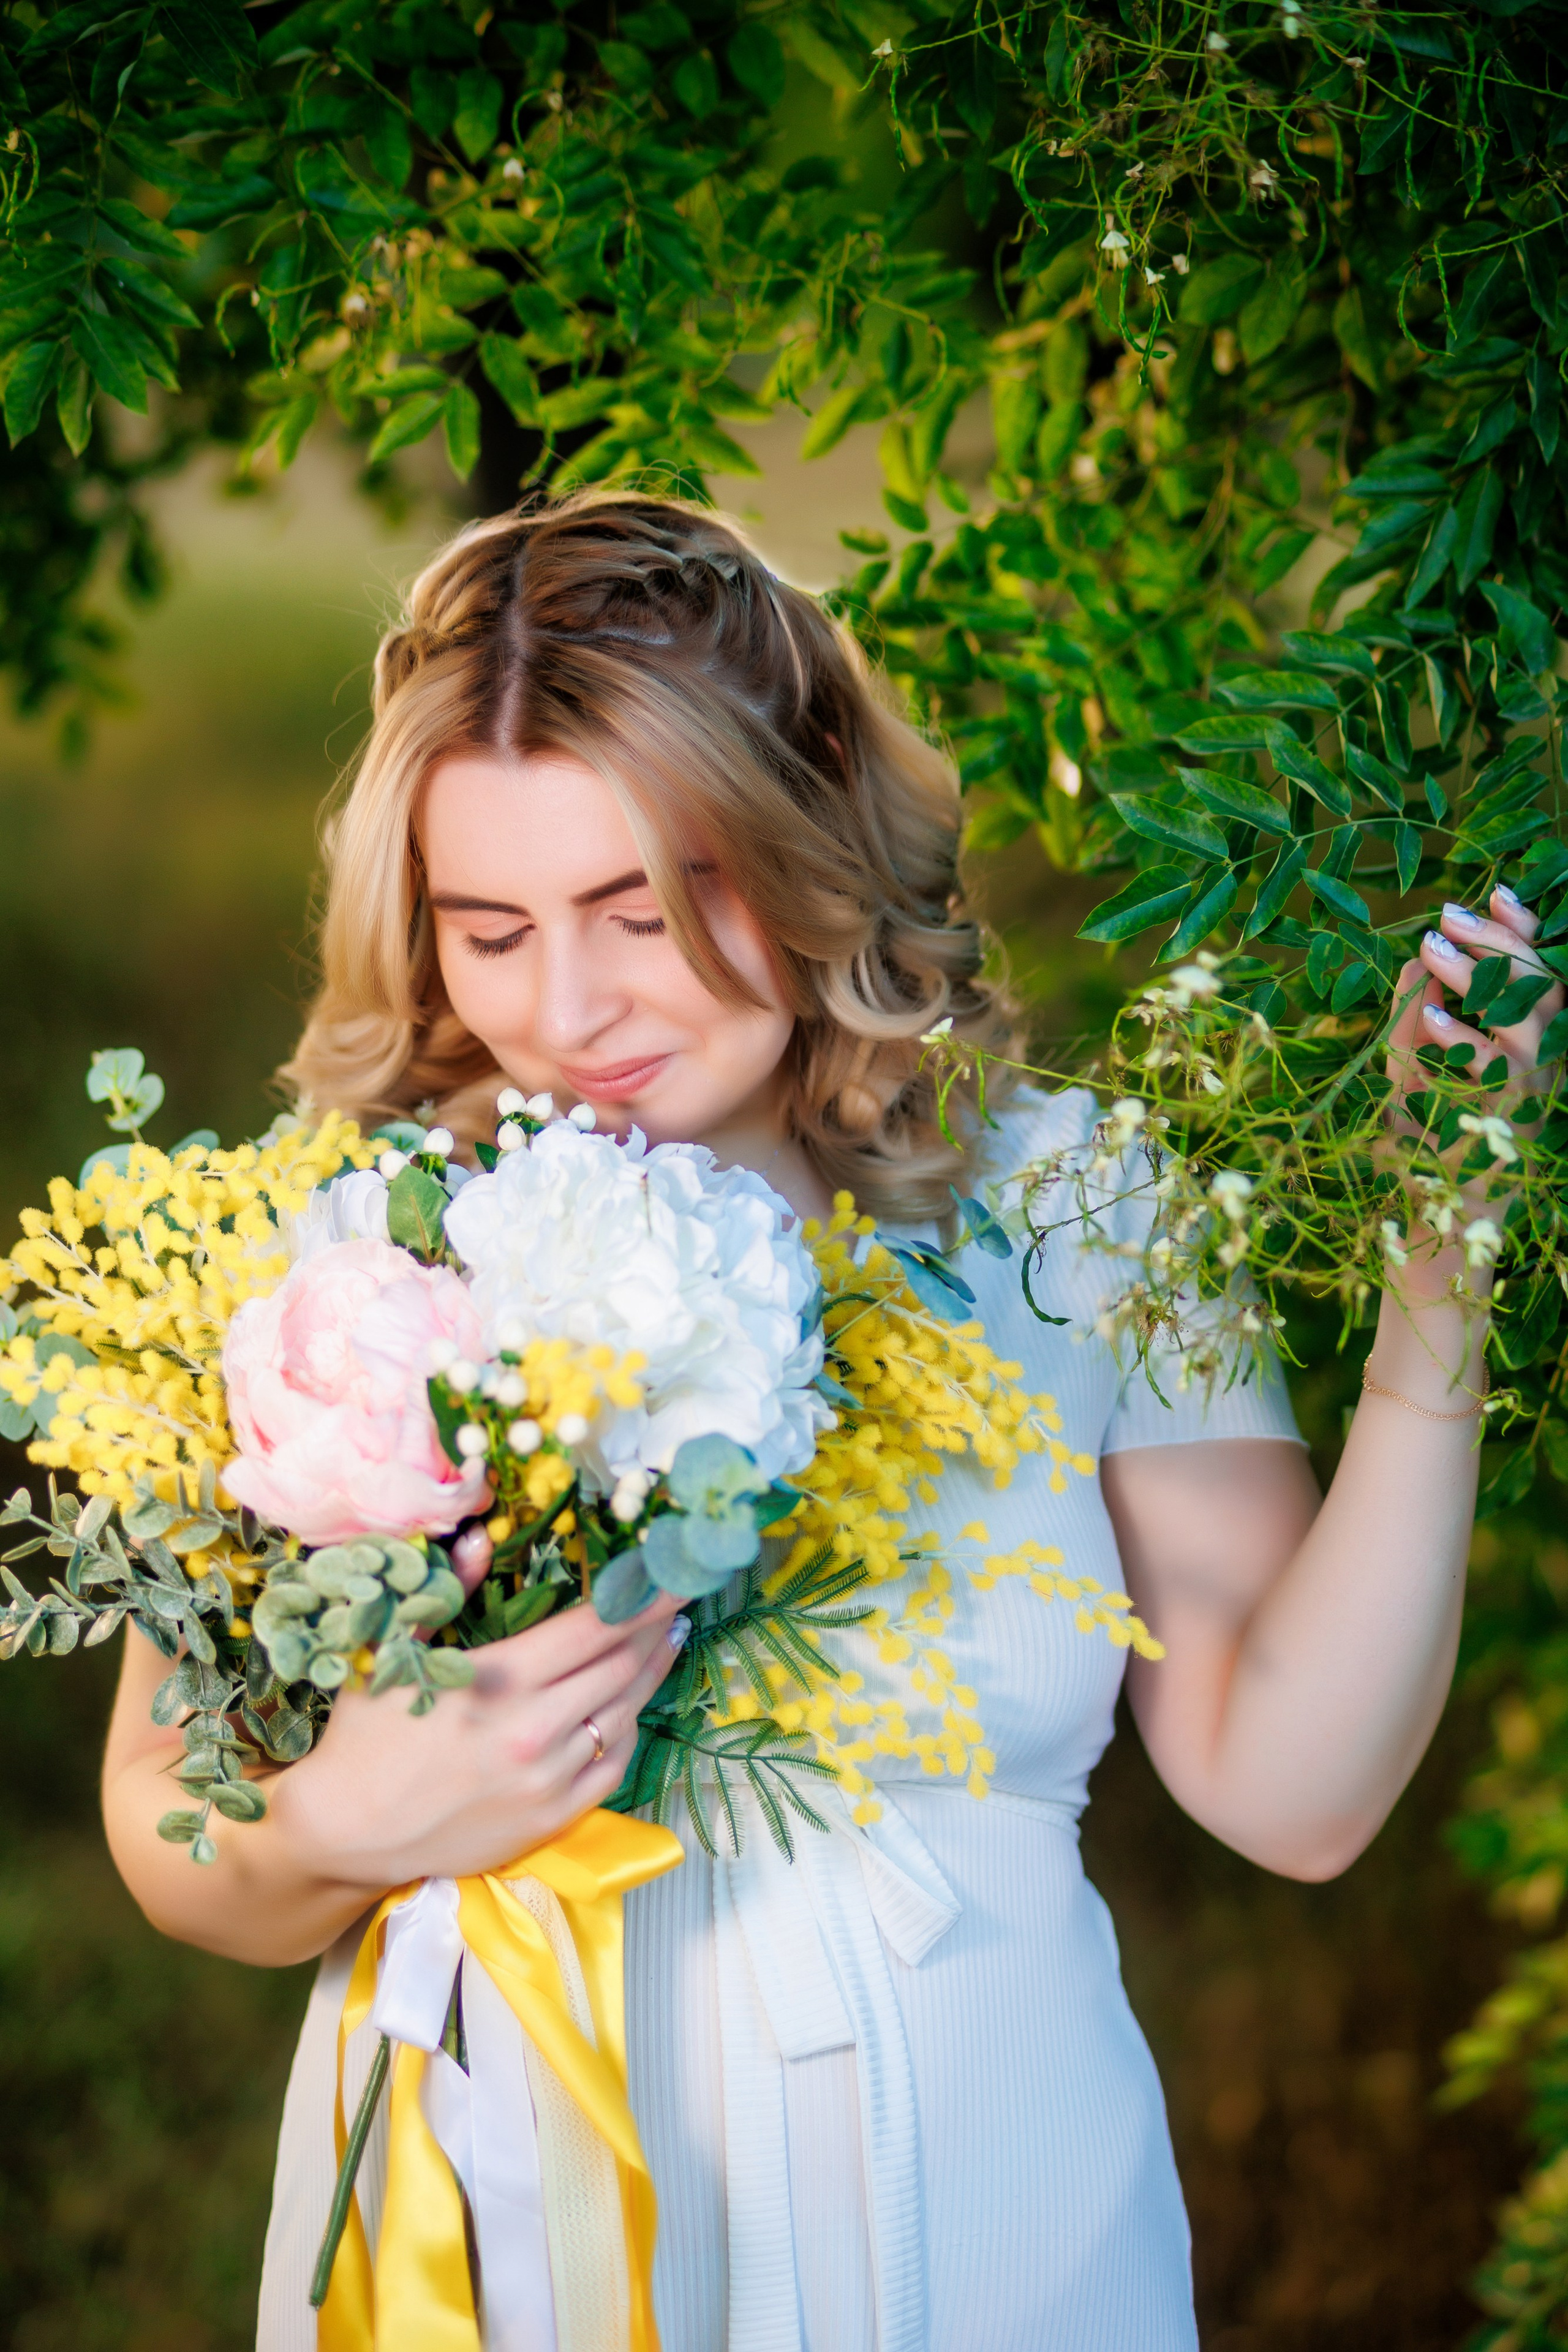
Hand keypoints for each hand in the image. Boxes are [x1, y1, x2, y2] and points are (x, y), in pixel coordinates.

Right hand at [269, 1591, 688, 1891]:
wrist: (347, 1831)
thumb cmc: (366, 1734)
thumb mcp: (393, 1650)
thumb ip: (445, 1590)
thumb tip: (480, 1535)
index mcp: (501, 1681)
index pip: (595, 1629)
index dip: (642, 1597)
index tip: (673, 1574)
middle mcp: (534, 1731)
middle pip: (621, 1667)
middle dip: (655, 1627)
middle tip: (677, 1598)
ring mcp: (547, 1780)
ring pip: (624, 1716)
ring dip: (652, 1674)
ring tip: (666, 1642)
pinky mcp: (550, 1820)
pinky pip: (611, 1769)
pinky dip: (628, 1731)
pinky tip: (632, 1706)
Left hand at [1385, 885, 1562, 1282]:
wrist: (1423, 1233)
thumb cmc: (1416, 1147)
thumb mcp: (1410, 1068)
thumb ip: (1415, 1013)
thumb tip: (1418, 958)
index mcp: (1529, 1050)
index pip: (1544, 978)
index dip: (1527, 932)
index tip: (1499, 890)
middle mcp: (1542, 1074)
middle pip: (1546, 991)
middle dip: (1500, 943)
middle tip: (1447, 916)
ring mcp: (1529, 1104)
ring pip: (1530, 1025)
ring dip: (1481, 981)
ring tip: (1431, 950)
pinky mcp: (1506, 1135)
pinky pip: (1496, 1080)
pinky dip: (1464, 1044)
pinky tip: (1430, 1018)